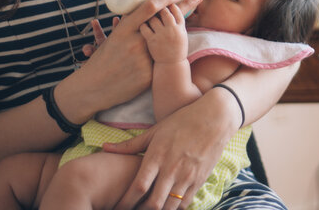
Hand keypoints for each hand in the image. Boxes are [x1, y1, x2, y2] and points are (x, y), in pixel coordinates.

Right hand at [59, 0, 202, 119]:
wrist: (93, 87)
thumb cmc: (101, 59)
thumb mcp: (113, 38)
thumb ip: (130, 27)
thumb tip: (145, 13)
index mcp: (125, 29)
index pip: (149, 7)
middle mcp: (136, 41)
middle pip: (165, 21)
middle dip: (181, 9)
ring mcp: (143, 58)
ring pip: (164, 43)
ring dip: (168, 40)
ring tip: (172, 34)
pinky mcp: (147, 75)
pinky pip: (161, 63)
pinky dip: (160, 61)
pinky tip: (154, 63)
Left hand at [103, 87, 236, 209]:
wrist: (214, 118)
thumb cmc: (181, 122)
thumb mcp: (155, 131)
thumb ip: (130, 144)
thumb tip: (104, 147)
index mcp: (157, 155)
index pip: (138, 187)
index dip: (126, 201)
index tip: (118, 206)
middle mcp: (171, 169)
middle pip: (153, 204)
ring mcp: (187, 177)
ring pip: (169, 207)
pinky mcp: (199, 181)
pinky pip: (184, 204)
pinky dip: (173, 209)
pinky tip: (165, 207)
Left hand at [139, 4, 186, 63]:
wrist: (171, 65)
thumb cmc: (176, 48)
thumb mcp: (181, 33)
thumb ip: (177, 20)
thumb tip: (173, 5)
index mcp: (180, 27)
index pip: (176, 9)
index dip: (169, 4)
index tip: (164, 4)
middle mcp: (172, 30)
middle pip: (164, 11)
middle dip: (158, 8)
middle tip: (154, 10)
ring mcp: (162, 35)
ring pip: (153, 18)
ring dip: (149, 17)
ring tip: (148, 20)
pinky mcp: (151, 41)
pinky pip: (144, 27)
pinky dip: (142, 26)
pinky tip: (143, 27)